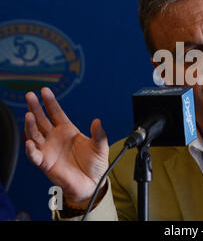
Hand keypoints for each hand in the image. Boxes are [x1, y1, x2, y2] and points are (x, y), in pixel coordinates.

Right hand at [24, 87, 108, 208]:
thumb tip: (97, 121)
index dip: (50, 102)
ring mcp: (49, 149)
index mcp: (68, 130)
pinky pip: (35, 155)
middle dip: (35, 107)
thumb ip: (99, 134)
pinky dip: (31, 149)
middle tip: (30, 95)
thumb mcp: (100, 146)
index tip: (45, 91)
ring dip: (30, 125)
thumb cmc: (95, 165)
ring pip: (35, 134)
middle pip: (42, 120)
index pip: (56, 113)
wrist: (92, 184)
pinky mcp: (46, 163)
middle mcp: (55, 138)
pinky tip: (30, 142)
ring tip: (29, 115)